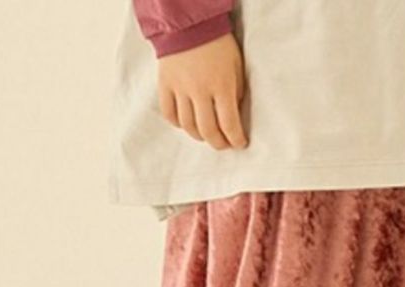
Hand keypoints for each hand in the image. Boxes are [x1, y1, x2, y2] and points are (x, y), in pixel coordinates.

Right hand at [157, 32, 247, 149]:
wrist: (190, 23)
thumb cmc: (218, 44)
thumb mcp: (236, 67)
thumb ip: (235, 93)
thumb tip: (233, 118)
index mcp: (221, 85)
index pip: (229, 124)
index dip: (236, 139)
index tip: (239, 144)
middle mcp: (199, 90)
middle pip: (207, 130)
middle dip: (218, 143)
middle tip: (224, 144)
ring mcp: (180, 88)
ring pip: (188, 125)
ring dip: (199, 136)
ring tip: (206, 135)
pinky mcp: (165, 84)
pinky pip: (169, 113)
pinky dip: (178, 123)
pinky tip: (186, 123)